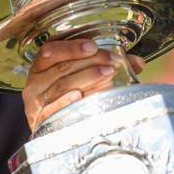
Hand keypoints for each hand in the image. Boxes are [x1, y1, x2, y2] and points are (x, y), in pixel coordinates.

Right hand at [22, 39, 144, 130]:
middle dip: (88, 62)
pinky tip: (80, 96)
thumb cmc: (72, 93)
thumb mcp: (87, 74)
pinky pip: (52, 108)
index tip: (93, 46)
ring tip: (108, 74)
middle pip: (61, 67)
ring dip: (85, 78)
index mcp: (43, 63)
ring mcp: (36, 100)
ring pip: (60, 85)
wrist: (56, 127)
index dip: (72, 47)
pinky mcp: (40, 118)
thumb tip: (137, 62)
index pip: (52, 49)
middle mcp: (36, 80)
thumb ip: (109, 65)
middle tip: (112, 62)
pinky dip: (66, 101)